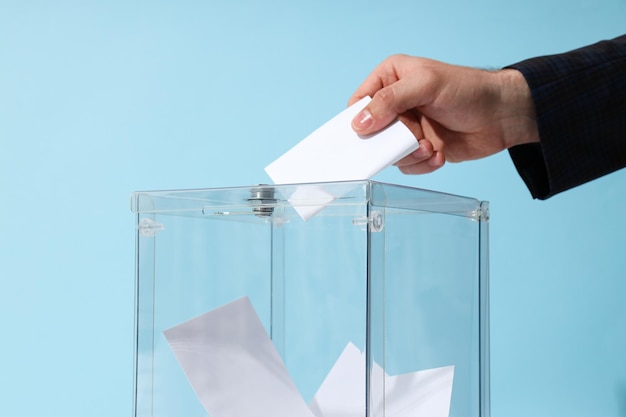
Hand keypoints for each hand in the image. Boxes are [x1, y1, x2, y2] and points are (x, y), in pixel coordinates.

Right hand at [349, 55, 538, 173]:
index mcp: (390, 79)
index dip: (359, 121)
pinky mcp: (419, 148)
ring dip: (409, 155)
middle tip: (409, 140)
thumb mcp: (425, 85)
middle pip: (371, 133)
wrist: (501, 115)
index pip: (360, 102)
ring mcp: (407, 128)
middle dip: (390, 142)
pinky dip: (422, 164)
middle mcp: (395, 104)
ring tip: (429, 147)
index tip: (366, 134)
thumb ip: (390, 101)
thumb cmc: (468, 89)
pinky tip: (439, 154)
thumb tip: (360, 123)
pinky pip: (407, 165)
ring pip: (388, 153)